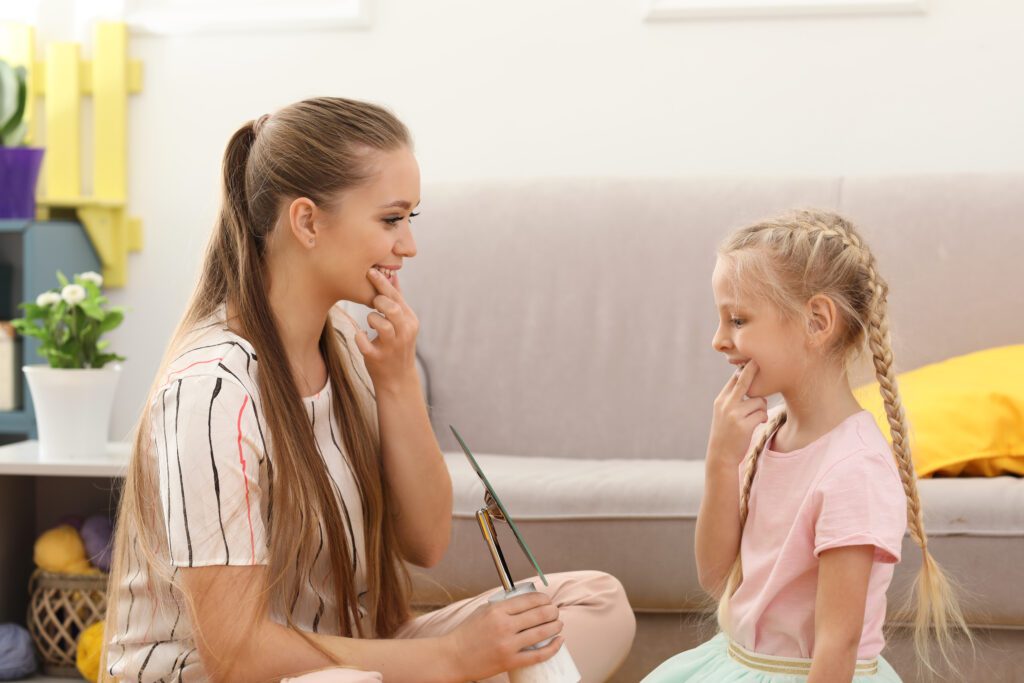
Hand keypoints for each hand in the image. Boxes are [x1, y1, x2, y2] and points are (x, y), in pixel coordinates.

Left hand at [354, 269, 419, 392]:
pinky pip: (364, 342)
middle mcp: (404, 333)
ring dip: (371, 318)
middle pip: (391, 307)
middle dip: (378, 301)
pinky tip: (361, 335)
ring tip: (371, 322)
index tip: (369, 271)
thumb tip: (392, 276)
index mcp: (410, 321)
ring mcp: (392, 346)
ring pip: (380, 323)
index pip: (396, 297)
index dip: (382, 282)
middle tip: (373, 303)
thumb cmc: (396, 345)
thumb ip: (397, 300)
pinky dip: (359, 337)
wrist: (398, 379)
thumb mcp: (403, 323)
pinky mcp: (377, 358)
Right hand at [443, 591, 563, 680]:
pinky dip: (553, 647)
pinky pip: (538, 655)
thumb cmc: (467, 633)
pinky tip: (559, 642)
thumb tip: (523, 601)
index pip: (529, 600)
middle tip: (555, 612)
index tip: (548, 600)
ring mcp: (508, 645)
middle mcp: (505, 626)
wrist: (453, 657)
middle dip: (553, 611)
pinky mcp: (510, 661)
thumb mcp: (483, 611)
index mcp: (497, 610)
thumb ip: (503, 605)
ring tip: (559, 624)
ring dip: (556, 626)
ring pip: (542, 632)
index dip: (544, 599)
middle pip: (539, 614)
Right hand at [707, 361, 767, 467]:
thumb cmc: (725, 434)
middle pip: (743, 381)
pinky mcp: (744, 425)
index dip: (744, 369)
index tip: (751, 359)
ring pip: (759, 401)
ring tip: (755, 417)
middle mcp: (726, 404)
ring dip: (761, 408)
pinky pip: (762, 414)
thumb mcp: (723, 414)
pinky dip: (762, 418)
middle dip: (753, 369)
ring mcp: (734, 414)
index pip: (734, 379)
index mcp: (721, 400)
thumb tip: (743, 381)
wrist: (721, 456)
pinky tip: (757, 424)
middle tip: (759, 359)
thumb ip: (732, 399)